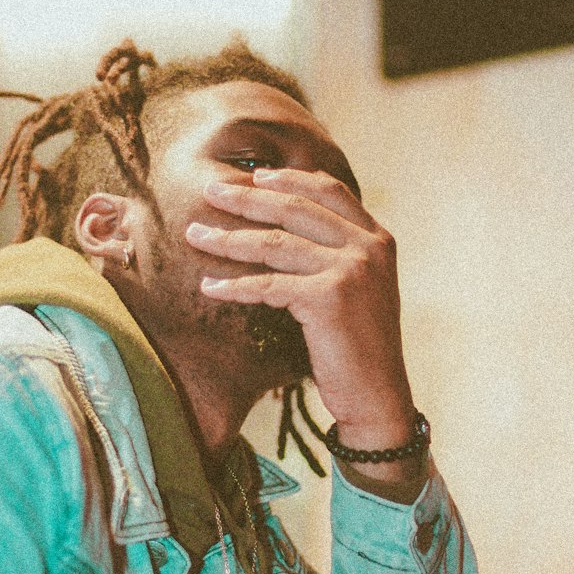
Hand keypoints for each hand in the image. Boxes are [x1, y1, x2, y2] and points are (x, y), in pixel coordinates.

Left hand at [186, 167, 416, 449]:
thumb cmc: (360, 347)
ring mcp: (350, 269)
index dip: (290, 179)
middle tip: (211, 191)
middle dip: (247, 198)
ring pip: (275, 243)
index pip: (330, 190)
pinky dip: (235, 286)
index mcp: (378, 238)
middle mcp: (368, 246)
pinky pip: (268, 284)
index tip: (255, 176)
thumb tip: (291, 230)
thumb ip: (338, 255)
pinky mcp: (329, 297)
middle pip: (295, 208)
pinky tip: (209, 286)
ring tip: (195, 235)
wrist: (378, 397)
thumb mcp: (362, 289)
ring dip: (228, 238)